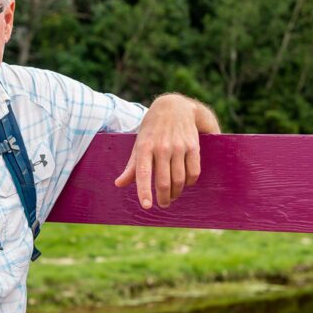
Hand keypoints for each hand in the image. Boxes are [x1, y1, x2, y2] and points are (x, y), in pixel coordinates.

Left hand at [114, 94, 211, 208]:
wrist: (174, 107)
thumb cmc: (152, 130)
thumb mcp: (139, 144)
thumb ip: (131, 166)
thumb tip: (119, 184)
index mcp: (145, 147)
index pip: (143, 173)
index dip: (144, 191)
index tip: (146, 206)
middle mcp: (161, 147)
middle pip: (163, 181)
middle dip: (163, 197)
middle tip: (163, 204)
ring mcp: (178, 146)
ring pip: (179, 179)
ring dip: (176, 192)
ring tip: (172, 195)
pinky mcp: (193, 146)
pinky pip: (193, 171)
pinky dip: (189, 182)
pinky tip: (185, 182)